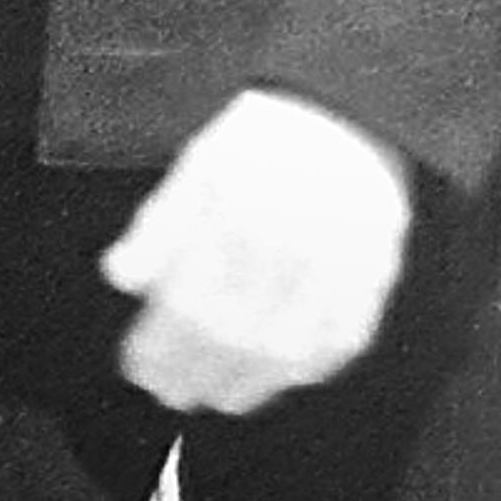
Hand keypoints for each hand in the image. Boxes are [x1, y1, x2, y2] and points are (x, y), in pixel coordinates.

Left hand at [101, 91, 417, 416]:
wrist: (355, 106)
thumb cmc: (271, 136)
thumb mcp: (203, 160)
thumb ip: (160, 220)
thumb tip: (122, 278)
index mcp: (243, 214)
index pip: (187, 307)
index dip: (156, 348)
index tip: (136, 364)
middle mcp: (294, 246)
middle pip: (231, 339)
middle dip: (191, 375)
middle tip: (168, 391)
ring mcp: (342, 265)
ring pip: (285, 354)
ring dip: (244, 386)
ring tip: (216, 394)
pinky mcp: (378, 273)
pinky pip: (341, 341)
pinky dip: (307, 368)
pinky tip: (279, 373)